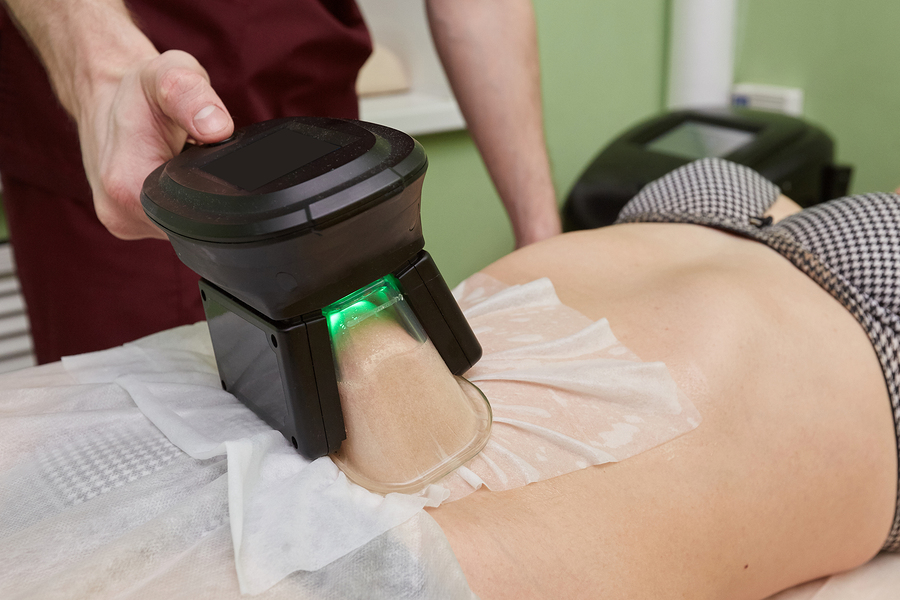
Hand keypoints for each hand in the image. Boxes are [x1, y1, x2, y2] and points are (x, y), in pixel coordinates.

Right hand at [76, 49, 232, 238]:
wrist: (102, 94)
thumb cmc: (138, 88)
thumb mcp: (169, 74)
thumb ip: (193, 97)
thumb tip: (218, 129)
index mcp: (127, 188)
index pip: (195, 217)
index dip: (215, 191)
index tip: (206, 159)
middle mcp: (121, 215)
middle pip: (190, 224)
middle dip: (203, 194)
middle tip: (191, 155)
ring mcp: (123, 224)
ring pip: (179, 225)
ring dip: (189, 198)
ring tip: (177, 161)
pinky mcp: (127, 223)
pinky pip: (166, 221)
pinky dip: (176, 201)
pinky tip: (170, 177)